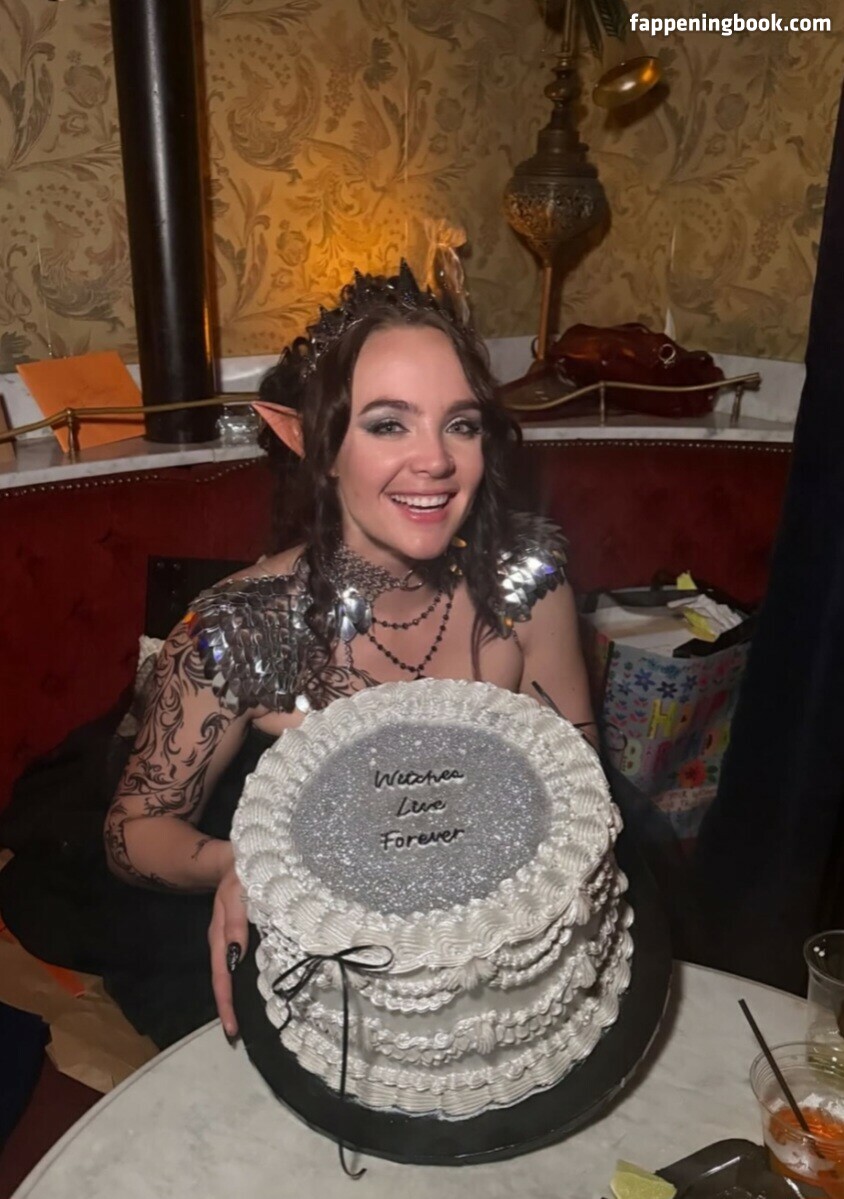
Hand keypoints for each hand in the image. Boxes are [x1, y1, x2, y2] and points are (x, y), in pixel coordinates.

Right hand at [209, 864, 247, 1040]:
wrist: (237, 857)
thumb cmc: (240, 873)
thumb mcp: (238, 892)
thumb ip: (236, 920)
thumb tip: (236, 956)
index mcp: (221, 936)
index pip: (221, 976)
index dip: (225, 1003)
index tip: (230, 1029)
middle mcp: (225, 942)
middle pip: (224, 981)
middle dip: (230, 1008)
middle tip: (239, 1035)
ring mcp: (233, 940)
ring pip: (233, 975)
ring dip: (240, 996)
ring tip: (251, 1020)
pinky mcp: (243, 934)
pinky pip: (243, 962)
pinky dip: (249, 979)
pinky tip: (262, 988)